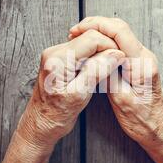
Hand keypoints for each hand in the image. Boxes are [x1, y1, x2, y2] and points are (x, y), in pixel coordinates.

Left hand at [17, 29, 124, 151]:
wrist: (41, 125)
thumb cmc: (56, 115)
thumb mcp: (80, 94)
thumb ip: (97, 71)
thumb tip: (116, 54)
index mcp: (58, 58)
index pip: (92, 38)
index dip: (110, 46)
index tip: (122, 58)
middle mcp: (54, 52)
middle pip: (89, 37)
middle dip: (106, 48)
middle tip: (118, 63)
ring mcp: (56, 54)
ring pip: (87, 43)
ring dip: (101, 53)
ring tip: (109, 68)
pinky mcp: (60, 60)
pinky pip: (82, 51)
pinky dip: (93, 58)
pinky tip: (98, 70)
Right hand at [69, 17, 162, 152]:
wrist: (157, 130)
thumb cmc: (142, 120)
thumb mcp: (120, 100)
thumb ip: (109, 75)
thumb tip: (96, 55)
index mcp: (142, 64)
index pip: (120, 32)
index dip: (97, 26)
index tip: (78, 30)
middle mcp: (145, 57)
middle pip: (120, 28)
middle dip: (96, 25)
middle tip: (74, 32)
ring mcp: (142, 59)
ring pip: (119, 35)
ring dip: (99, 33)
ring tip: (80, 39)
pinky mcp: (137, 63)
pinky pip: (120, 44)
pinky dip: (104, 42)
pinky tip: (92, 49)